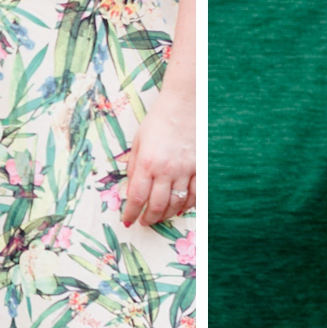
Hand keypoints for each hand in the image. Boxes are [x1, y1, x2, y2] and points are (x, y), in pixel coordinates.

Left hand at [121, 88, 194, 227]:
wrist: (184, 105)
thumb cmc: (158, 121)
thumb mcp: (138, 142)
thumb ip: (134, 168)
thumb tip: (131, 191)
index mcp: (147, 162)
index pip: (137, 197)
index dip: (131, 213)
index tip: (127, 220)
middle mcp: (166, 170)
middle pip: (157, 206)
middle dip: (148, 218)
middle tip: (144, 222)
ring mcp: (185, 170)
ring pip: (176, 204)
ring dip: (165, 215)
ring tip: (158, 217)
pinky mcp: (199, 168)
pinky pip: (194, 195)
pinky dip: (186, 205)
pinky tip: (178, 208)